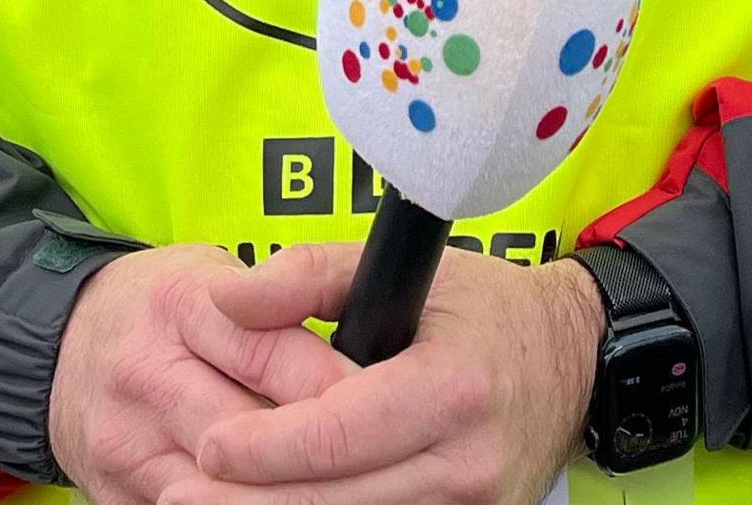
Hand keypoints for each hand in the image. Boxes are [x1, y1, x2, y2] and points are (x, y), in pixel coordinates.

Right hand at [49, 244, 357, 504]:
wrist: (53, 347)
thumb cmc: (155, 308)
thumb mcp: (212, 273)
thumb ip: (283, 299)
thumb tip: (368, 340)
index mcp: (179, 306)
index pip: (272, 354)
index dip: (338, 388)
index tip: (388, 405)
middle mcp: (148, 378)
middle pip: (252, 434)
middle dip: (319, 451)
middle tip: (378, 457)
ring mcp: (129, 446)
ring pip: (226, 492)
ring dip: (287, 491)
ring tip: (339, 484)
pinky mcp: (118, 496)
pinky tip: (287, 498)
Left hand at [172, 241, 602, 503]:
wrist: (574, 360)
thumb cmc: (484, 311)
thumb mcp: (407, 270)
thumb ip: (309, 274)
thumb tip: (227, 299)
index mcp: (453, 388)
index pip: (339, 433)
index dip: (265, 449)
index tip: (207, 448)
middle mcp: (469, 462)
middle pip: (337, 502)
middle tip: (178, 498)